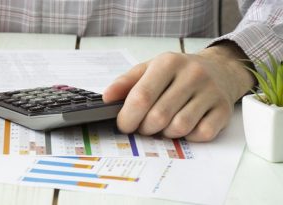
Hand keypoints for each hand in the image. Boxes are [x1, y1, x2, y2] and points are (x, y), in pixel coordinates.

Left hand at [103, 41, 254, 141]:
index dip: (128, 117)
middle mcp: (192, 74)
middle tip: (144, 125)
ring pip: (179, 128)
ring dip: (166, 133)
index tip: (124, 125)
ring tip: (164, 124)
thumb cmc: (176, 73)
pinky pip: (201, 135)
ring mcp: (211, 92)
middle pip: (158, 117)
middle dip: (145, 128)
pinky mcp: (223, 109)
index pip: (142, 97)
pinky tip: (185, 125)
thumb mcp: (149, 69)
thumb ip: (126, 83)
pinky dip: (189, 136)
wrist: (219, 69)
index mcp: (168, 62)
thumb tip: (107, 97)